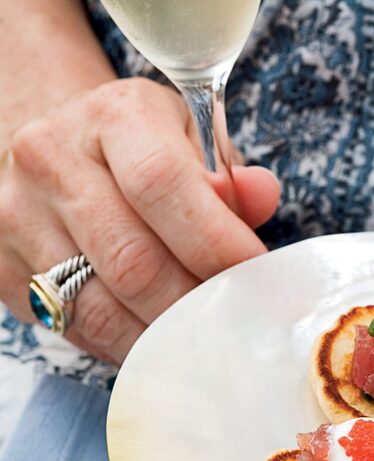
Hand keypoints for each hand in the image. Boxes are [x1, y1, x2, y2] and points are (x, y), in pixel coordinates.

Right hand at [0, 78, 279, 363]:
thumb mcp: (192, 139)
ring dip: (162, 336)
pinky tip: (158, 342)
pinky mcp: (2, 267)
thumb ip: (229, 175)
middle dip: (195, 303)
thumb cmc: (142, 147)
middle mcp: (52, 158)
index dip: (215, 240)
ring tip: (204, 340)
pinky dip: (125, 345)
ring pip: (98, 307)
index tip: (256, 274)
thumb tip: (261, 199)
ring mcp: (18, 215)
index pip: (163, 182)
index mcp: (113, 115)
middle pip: (132, 258)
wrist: (58, 147)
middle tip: (236, 321)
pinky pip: (73, 328)